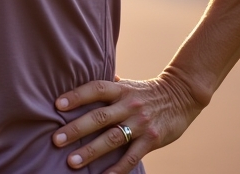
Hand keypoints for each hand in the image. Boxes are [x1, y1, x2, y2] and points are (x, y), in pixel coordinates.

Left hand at [51, 75, 204, 172]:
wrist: (183, 95)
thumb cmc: (149, 91)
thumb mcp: (129, 83)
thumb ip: (109, 85)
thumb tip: (85, 75)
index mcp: (121, 89)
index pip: (96, 89)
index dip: (77, 96)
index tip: (57, 105)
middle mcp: (129, 105)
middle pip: (99, 117)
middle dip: (76, 129)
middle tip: (56, 140)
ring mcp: (141, 123)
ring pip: (113, 138)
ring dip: (91, 151)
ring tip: (72, 162)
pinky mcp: (152, 139)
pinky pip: (132, 156)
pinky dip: (117, 168)